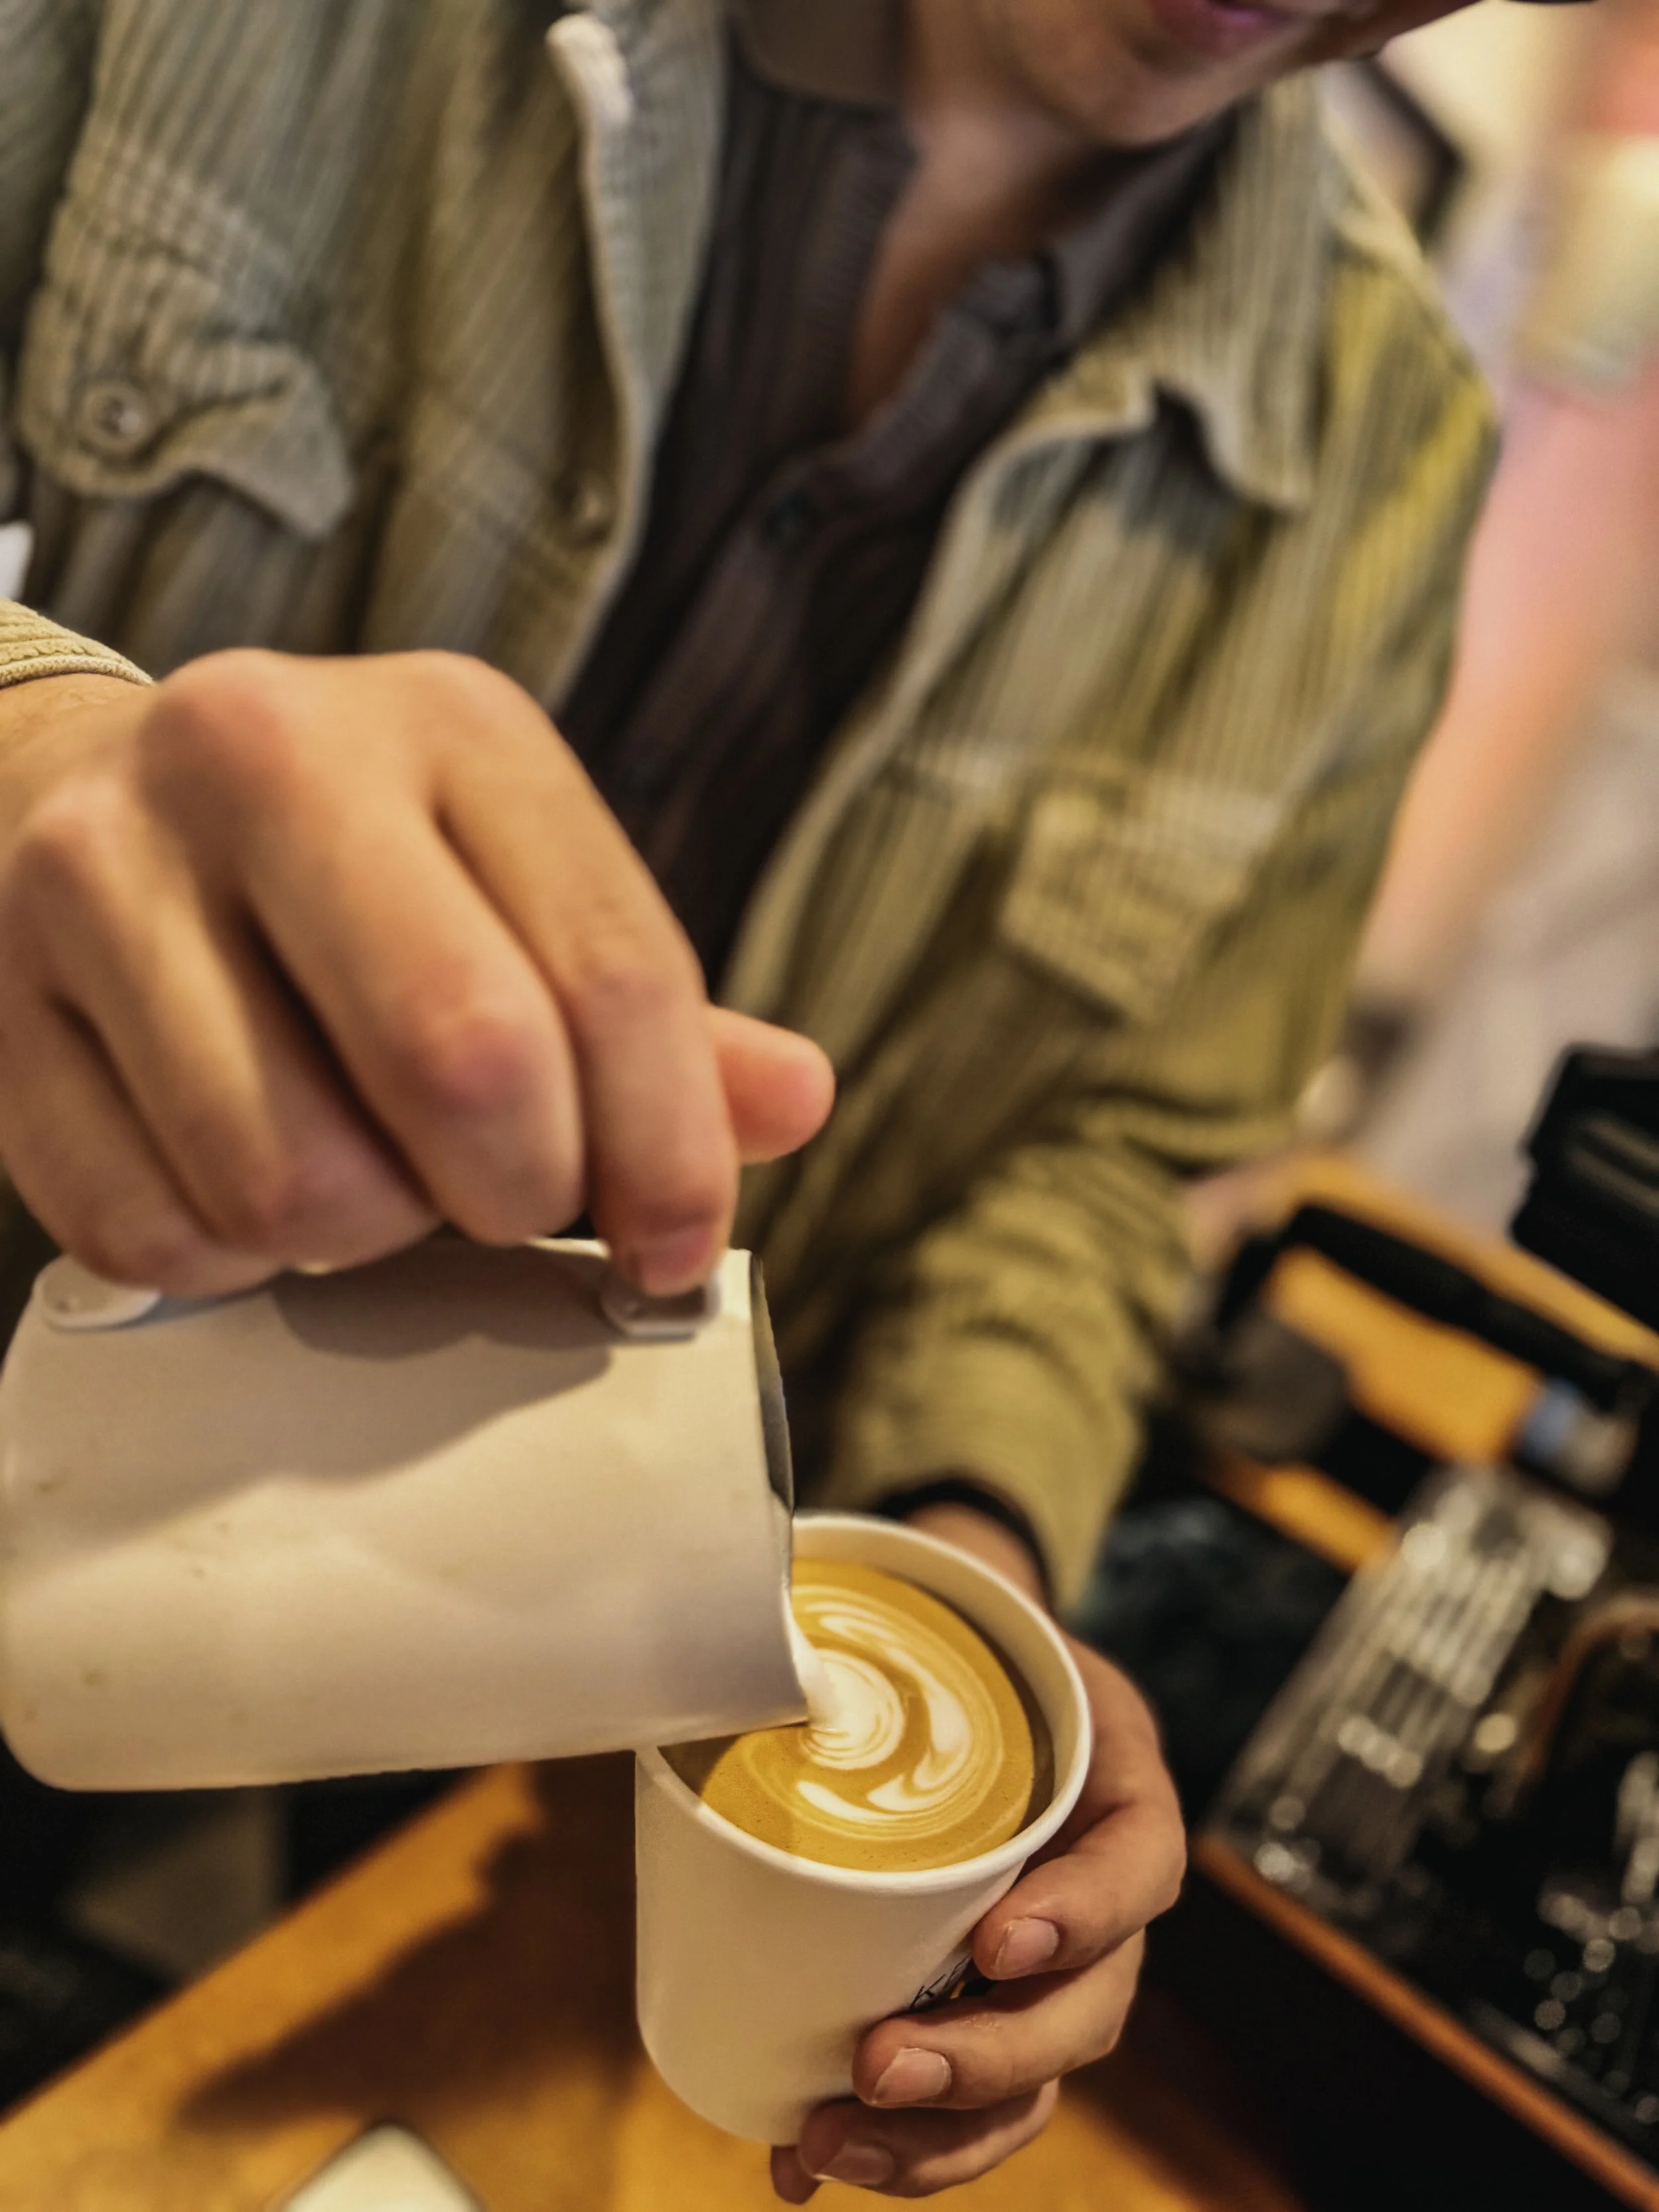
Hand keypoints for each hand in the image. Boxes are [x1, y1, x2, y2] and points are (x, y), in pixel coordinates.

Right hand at [0, 652, 832, 1295]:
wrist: (77, 794)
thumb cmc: (347, 872)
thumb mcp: (517, 884)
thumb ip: (655, 1010)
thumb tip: (790, 1100)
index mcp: (450, 727)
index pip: (612, 975)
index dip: (669, 1155)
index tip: (672, 1247)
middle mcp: (269, 760)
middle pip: (465, 1064)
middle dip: (513, 1196)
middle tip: (500, 1200)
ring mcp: (106, 872)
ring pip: (296, 1179)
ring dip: (361, 1234)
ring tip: (362, 1169)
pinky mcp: (0, 1001)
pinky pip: (154, 1232)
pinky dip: (226, 1259)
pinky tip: (241, 1181)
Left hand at [771, 1506, 1184, 2200]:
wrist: (977, 1667)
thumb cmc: (967, 1646)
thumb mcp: (966, 1618)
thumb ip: (890, 1642)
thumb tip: (752, 1654)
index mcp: (1119, 1790)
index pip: (1138, 1866)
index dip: (1082, 1917)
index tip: (996, 1943)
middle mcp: (1102, 1896)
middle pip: (1089, 2011)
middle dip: (987, 2059)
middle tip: (879, 2064)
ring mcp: (1055, 1968)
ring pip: (1033, 2085)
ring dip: (937, 2135)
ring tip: (829, 2143)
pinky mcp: (991, 2012)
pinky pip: (970, 2105)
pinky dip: (895, 2147)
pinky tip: (800, 2162)